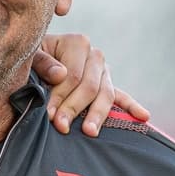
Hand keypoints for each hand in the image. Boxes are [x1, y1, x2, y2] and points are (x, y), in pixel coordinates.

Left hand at [33, 34, 150, 136]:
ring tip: (89, 132)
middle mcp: (94, 55)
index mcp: (77, 43)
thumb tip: (61, 74)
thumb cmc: (31, 58)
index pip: (73, 75)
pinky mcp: (107, 84)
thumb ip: (43, 63)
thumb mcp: (31, 55)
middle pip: (89, 87)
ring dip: (97, 114)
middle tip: (61, 127)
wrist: (35, 58)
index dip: (60, 96)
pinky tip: (143, 117)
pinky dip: (132, 106)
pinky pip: (121, 96)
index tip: (48, 115)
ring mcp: (103, 71)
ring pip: (106, 94)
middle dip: (74, 108)